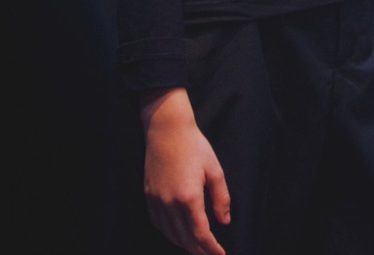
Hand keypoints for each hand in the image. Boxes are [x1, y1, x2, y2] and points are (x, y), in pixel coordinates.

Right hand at [142, 88, 230, 254]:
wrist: (167, 131)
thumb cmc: (194, 146)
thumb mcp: (215, 171)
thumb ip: (221, 198)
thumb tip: (224, 221)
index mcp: (189, 197)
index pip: (200, 234)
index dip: (211, 248)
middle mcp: (170, 203)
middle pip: (184, 239)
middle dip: (199, 250)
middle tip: (211, 254)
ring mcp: (156, 201)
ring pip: (170, 234)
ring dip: (184, 244)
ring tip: (197, 248)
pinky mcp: (148, 197)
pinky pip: (158, 224)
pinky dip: (169, 233)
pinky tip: (177, 233)